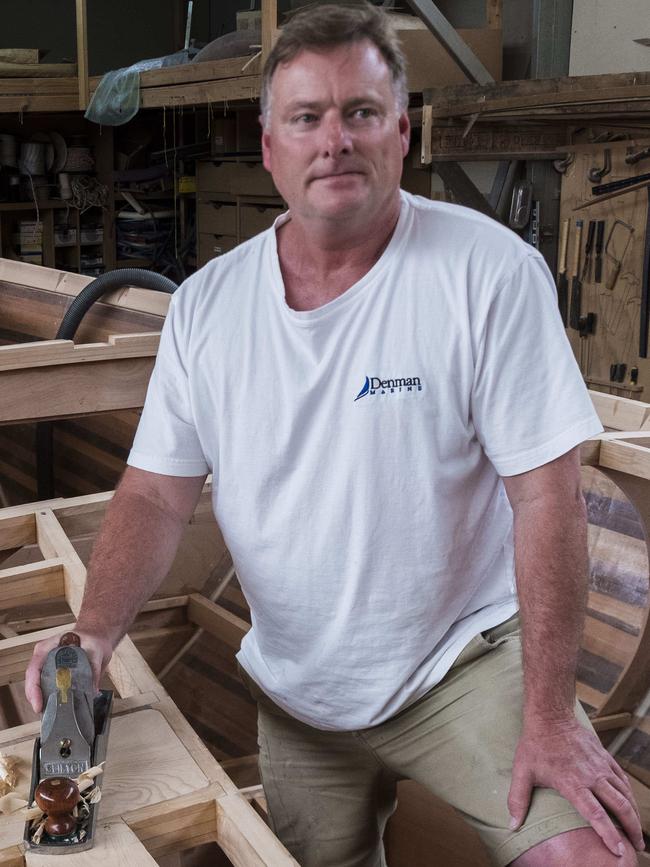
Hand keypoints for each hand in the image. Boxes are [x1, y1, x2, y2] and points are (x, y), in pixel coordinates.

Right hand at [25, 628, 113, 713]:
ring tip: (49, 715)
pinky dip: (51, 699)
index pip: (34, 669)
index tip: (38, 704)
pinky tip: (56, 709)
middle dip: (35, 698)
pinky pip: (48, 688)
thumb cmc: (92, 639)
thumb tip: (92, 691)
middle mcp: (44, 657)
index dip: (33, 688)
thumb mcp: (95, 651)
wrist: (96, 636)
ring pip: (38, 686)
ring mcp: (48, 666)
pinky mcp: (55, 675)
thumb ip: (94, 669)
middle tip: (43, 713)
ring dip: (42, 700)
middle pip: (33, 680)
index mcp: (49, 647)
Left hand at [508, 718, 644, 855]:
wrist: (550, 716)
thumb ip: (518, 799)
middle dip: (632, 828)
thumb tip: (512, 825)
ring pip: (625, 793)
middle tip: (638, 847)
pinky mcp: (605, 757)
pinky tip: (631, 804)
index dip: (608, 833)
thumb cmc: (535, 745)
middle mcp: (592, 776)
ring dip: (635, 814)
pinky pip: (622, 778)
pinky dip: (629, 794)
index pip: (596, 813)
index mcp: (573, 783)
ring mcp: (601, 766)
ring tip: (638, 832)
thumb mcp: (522, 771)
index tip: (618, 850)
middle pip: (620, 806)